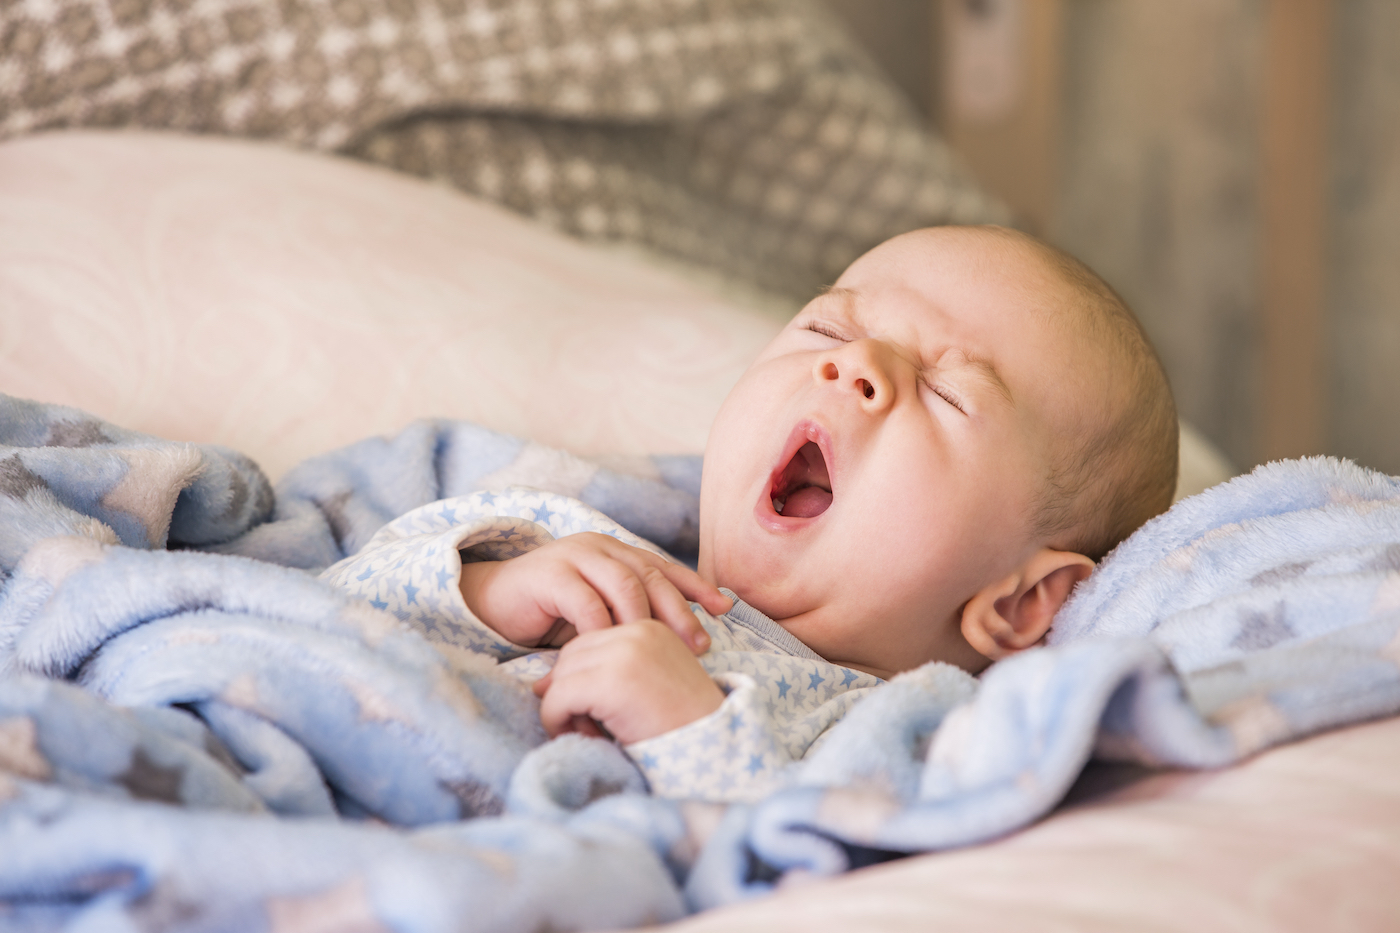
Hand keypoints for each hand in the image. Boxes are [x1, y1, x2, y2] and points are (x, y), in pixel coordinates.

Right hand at [458, 533, 730, 652]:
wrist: (492, 603)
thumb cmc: (550, 613)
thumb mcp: (598, 610)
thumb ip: (629, 613)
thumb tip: (683, 638)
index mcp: (616, 552)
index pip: (663, 567)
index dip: (696, 587)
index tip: (724, 609)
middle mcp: (599, 547)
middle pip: (650, 575)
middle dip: (679, 610)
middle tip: (698, 643)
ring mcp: (573, 556)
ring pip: (623, 584)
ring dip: (645, 619)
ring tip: (658, 649)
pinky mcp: (549, 575)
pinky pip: (585, 602)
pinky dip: (603, 628)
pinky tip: (614, 651)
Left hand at [532, 619, 725, 743]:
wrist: (716, 751)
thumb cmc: (683, 727)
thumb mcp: (649, 687)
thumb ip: (608, 673)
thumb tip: (544, 683)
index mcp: (649, 627)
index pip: (590, 642)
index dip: (584, 679)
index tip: (599, 712)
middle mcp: (636, 631)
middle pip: (570, 655)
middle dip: (568, 692)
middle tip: (591, 725)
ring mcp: (622, 654)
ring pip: (560, 676)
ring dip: (564, 709)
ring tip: (592, 732)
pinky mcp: (609, 682)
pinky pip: (557, 698)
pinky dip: (558, 721)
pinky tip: (585, 738)